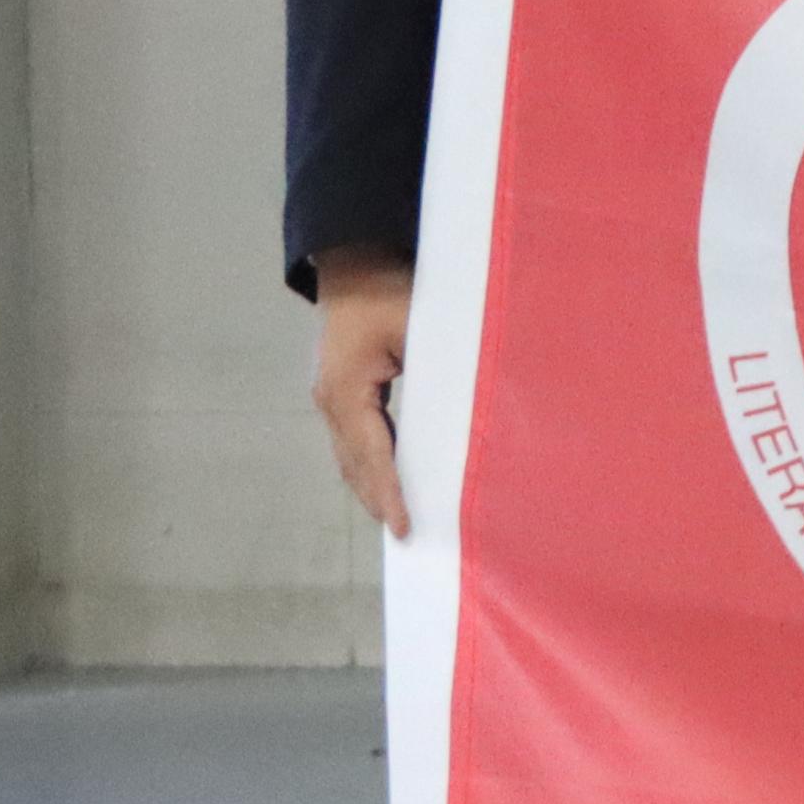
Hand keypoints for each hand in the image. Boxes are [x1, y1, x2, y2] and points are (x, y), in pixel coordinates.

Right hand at [312, 245, 413, 538]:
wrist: (354, 264)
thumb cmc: (390, 290)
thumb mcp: (419, 323)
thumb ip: (442, 364)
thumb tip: (473, 402)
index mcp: (347, 389)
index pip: (372, 453)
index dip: (390, 492)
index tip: (405, 527)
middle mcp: (331, 400)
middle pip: (357, 464)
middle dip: (381, 501)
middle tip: (410, 539)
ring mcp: (331, 398)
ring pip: (352, 457)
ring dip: (374, 488)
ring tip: (401, 522)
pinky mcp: (340, 393)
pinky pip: (355, 441)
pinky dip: (372, 466)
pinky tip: (392, 484)